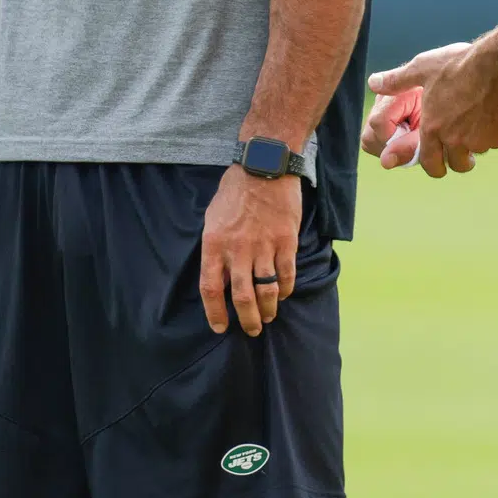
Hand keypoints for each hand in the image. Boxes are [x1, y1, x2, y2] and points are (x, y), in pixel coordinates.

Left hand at [199, 165, 298, 337]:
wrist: (263, 167)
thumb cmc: (234, 192)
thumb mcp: (213, 219)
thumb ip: (215, 249)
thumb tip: (219, 277)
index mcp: (214, 244)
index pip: (210, 288)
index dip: (215, 313)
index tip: (220, 327)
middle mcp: (237, 250)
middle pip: (241, 297)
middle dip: (247, 320)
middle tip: (251, 330)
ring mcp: (264, 246)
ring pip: (266, 291)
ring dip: (268, 309)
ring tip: (268, 316)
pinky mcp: (286, 241)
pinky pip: (286, 275)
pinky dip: (285, 290)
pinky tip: (283, 294)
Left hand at [369, 28, 497, 178]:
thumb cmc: (458, 65)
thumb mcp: (422, 68)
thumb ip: (397, 81)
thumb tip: (374, 83)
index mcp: (433, 127)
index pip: (429, 164)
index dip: (433, 167)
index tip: (437, 164)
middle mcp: (455, 139)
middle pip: (456, 165)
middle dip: (456, 161)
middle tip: (460, 150)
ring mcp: (479, 139)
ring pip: (476, 152)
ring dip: (474, 146)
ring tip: (476, 127)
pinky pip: (494, 142)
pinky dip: (493, 135)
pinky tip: (492, 116)